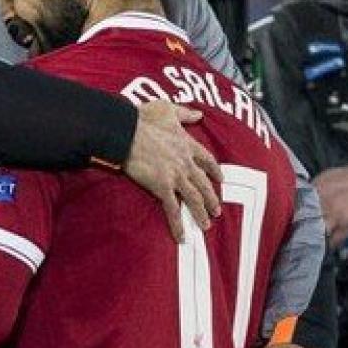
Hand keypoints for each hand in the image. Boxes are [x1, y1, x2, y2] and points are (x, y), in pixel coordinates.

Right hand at [124, 100, 221, 241]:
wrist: (126, 132)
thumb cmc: (143, 119)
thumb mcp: (167, 109)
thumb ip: (185, 113)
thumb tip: (198, 113)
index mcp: (187, 144)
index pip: (207, 160)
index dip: (214, 170)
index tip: (221, 179)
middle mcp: (185, 162)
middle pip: (203, 183)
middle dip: (212, 198)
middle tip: (218, 210)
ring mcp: (175, 175)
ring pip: (194, 198)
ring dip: (201, 213)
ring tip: (206, 225)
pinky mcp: (162, 187)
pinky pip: (173, 209)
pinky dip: (178, 225)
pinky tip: (182, 237)